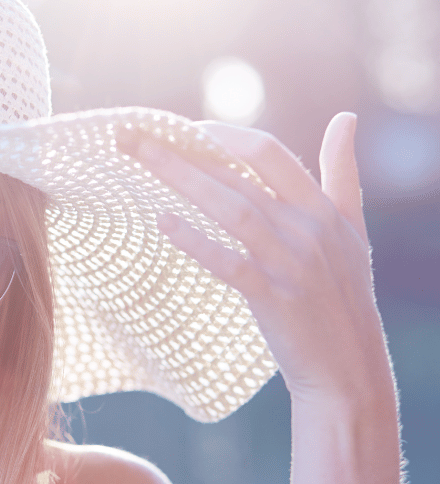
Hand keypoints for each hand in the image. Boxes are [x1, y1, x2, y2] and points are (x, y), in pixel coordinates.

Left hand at [129, 113, 392, 405]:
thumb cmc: (344, 294)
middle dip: (182, 151)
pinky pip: (229, 264)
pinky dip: (197, 242)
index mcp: (322, 208)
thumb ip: (342, 172)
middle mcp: (307, 229)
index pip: (269, 153)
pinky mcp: (273, 298)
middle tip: (130, 135)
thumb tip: (345, 116)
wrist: (347, 367)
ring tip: (139, 160)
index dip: (224, 136)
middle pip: (238, 176)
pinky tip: (163, 222)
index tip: (184, 128)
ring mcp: (290, 263)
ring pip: (232, 210)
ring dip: (183, 180)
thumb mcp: (353, 228)